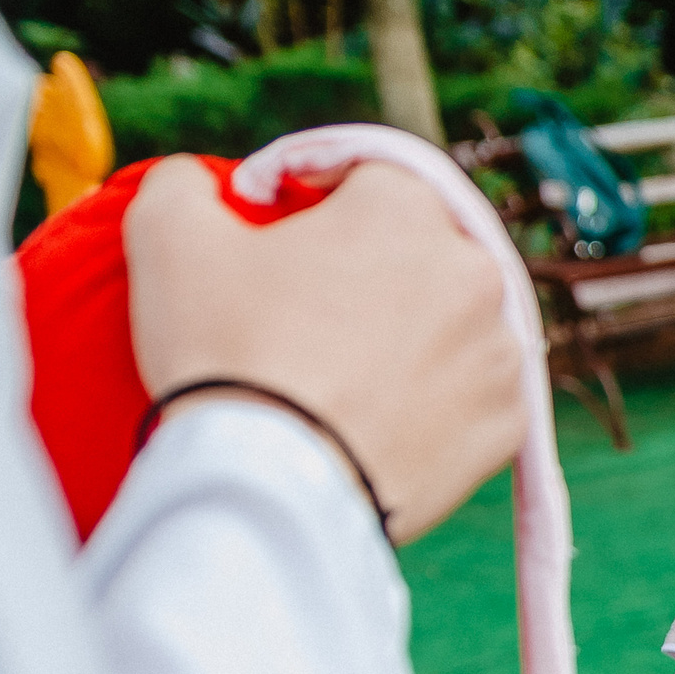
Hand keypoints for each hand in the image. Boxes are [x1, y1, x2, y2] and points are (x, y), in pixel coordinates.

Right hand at [124, 156, 525, 543]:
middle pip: (419, 254)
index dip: (318, 206)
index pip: (367, 182)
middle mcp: (475, 269)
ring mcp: (499, 352)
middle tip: (312, 322)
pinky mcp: (507, 426)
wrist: (271, 491)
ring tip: (349, 376)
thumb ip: (184, 185)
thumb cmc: (225, 353)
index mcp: (405, 206)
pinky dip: (439, 405)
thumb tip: (199, 183)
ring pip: (454, 326)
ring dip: (414, 337)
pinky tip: (386, 419)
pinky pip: (474, 399)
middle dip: (374, 274)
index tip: (279, 245)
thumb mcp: (168, 238)